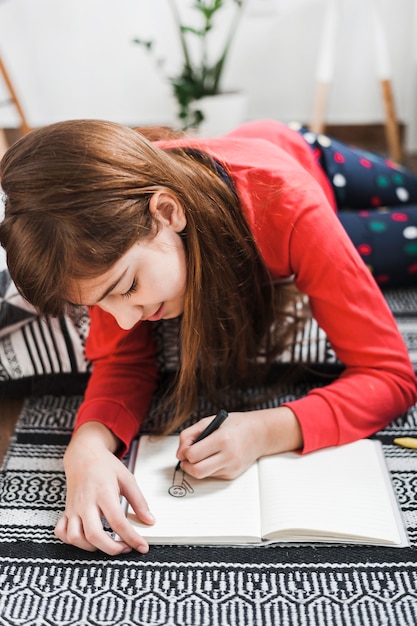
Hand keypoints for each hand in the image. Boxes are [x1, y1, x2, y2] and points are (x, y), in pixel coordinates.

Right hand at [54, 422, 154, 554]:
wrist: (83, 455)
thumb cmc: (105, 465)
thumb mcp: (127, 478)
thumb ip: (139, 501)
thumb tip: (149, 520)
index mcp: (104, 493)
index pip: (118, 522)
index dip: (131, 538)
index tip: (142, 547)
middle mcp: (86, 502)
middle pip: (94, 534)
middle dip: (111, 548)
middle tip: (125, 548)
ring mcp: (73, 508)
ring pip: (75, 537)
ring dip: (92, 547)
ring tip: (107, 543)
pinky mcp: (66, 510)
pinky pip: (62, 532)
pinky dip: (71, 541)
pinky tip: (85, 539)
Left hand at [176, 406, 302, 479]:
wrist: (259, 434)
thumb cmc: (235, 425)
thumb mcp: (210, 421)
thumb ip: (190, 434)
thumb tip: (180, 452)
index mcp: (223, 439)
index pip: (193, 454)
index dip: (184, 452)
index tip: (184, 448)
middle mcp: (229, 456)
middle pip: (197, 471)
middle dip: (186, 465)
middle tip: (186, 458)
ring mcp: (232, 468)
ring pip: (203, 475)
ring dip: (196, 467)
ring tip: (199, 456)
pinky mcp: (232, 475)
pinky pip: (212, 475)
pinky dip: (207, 468)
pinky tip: (212, 458)